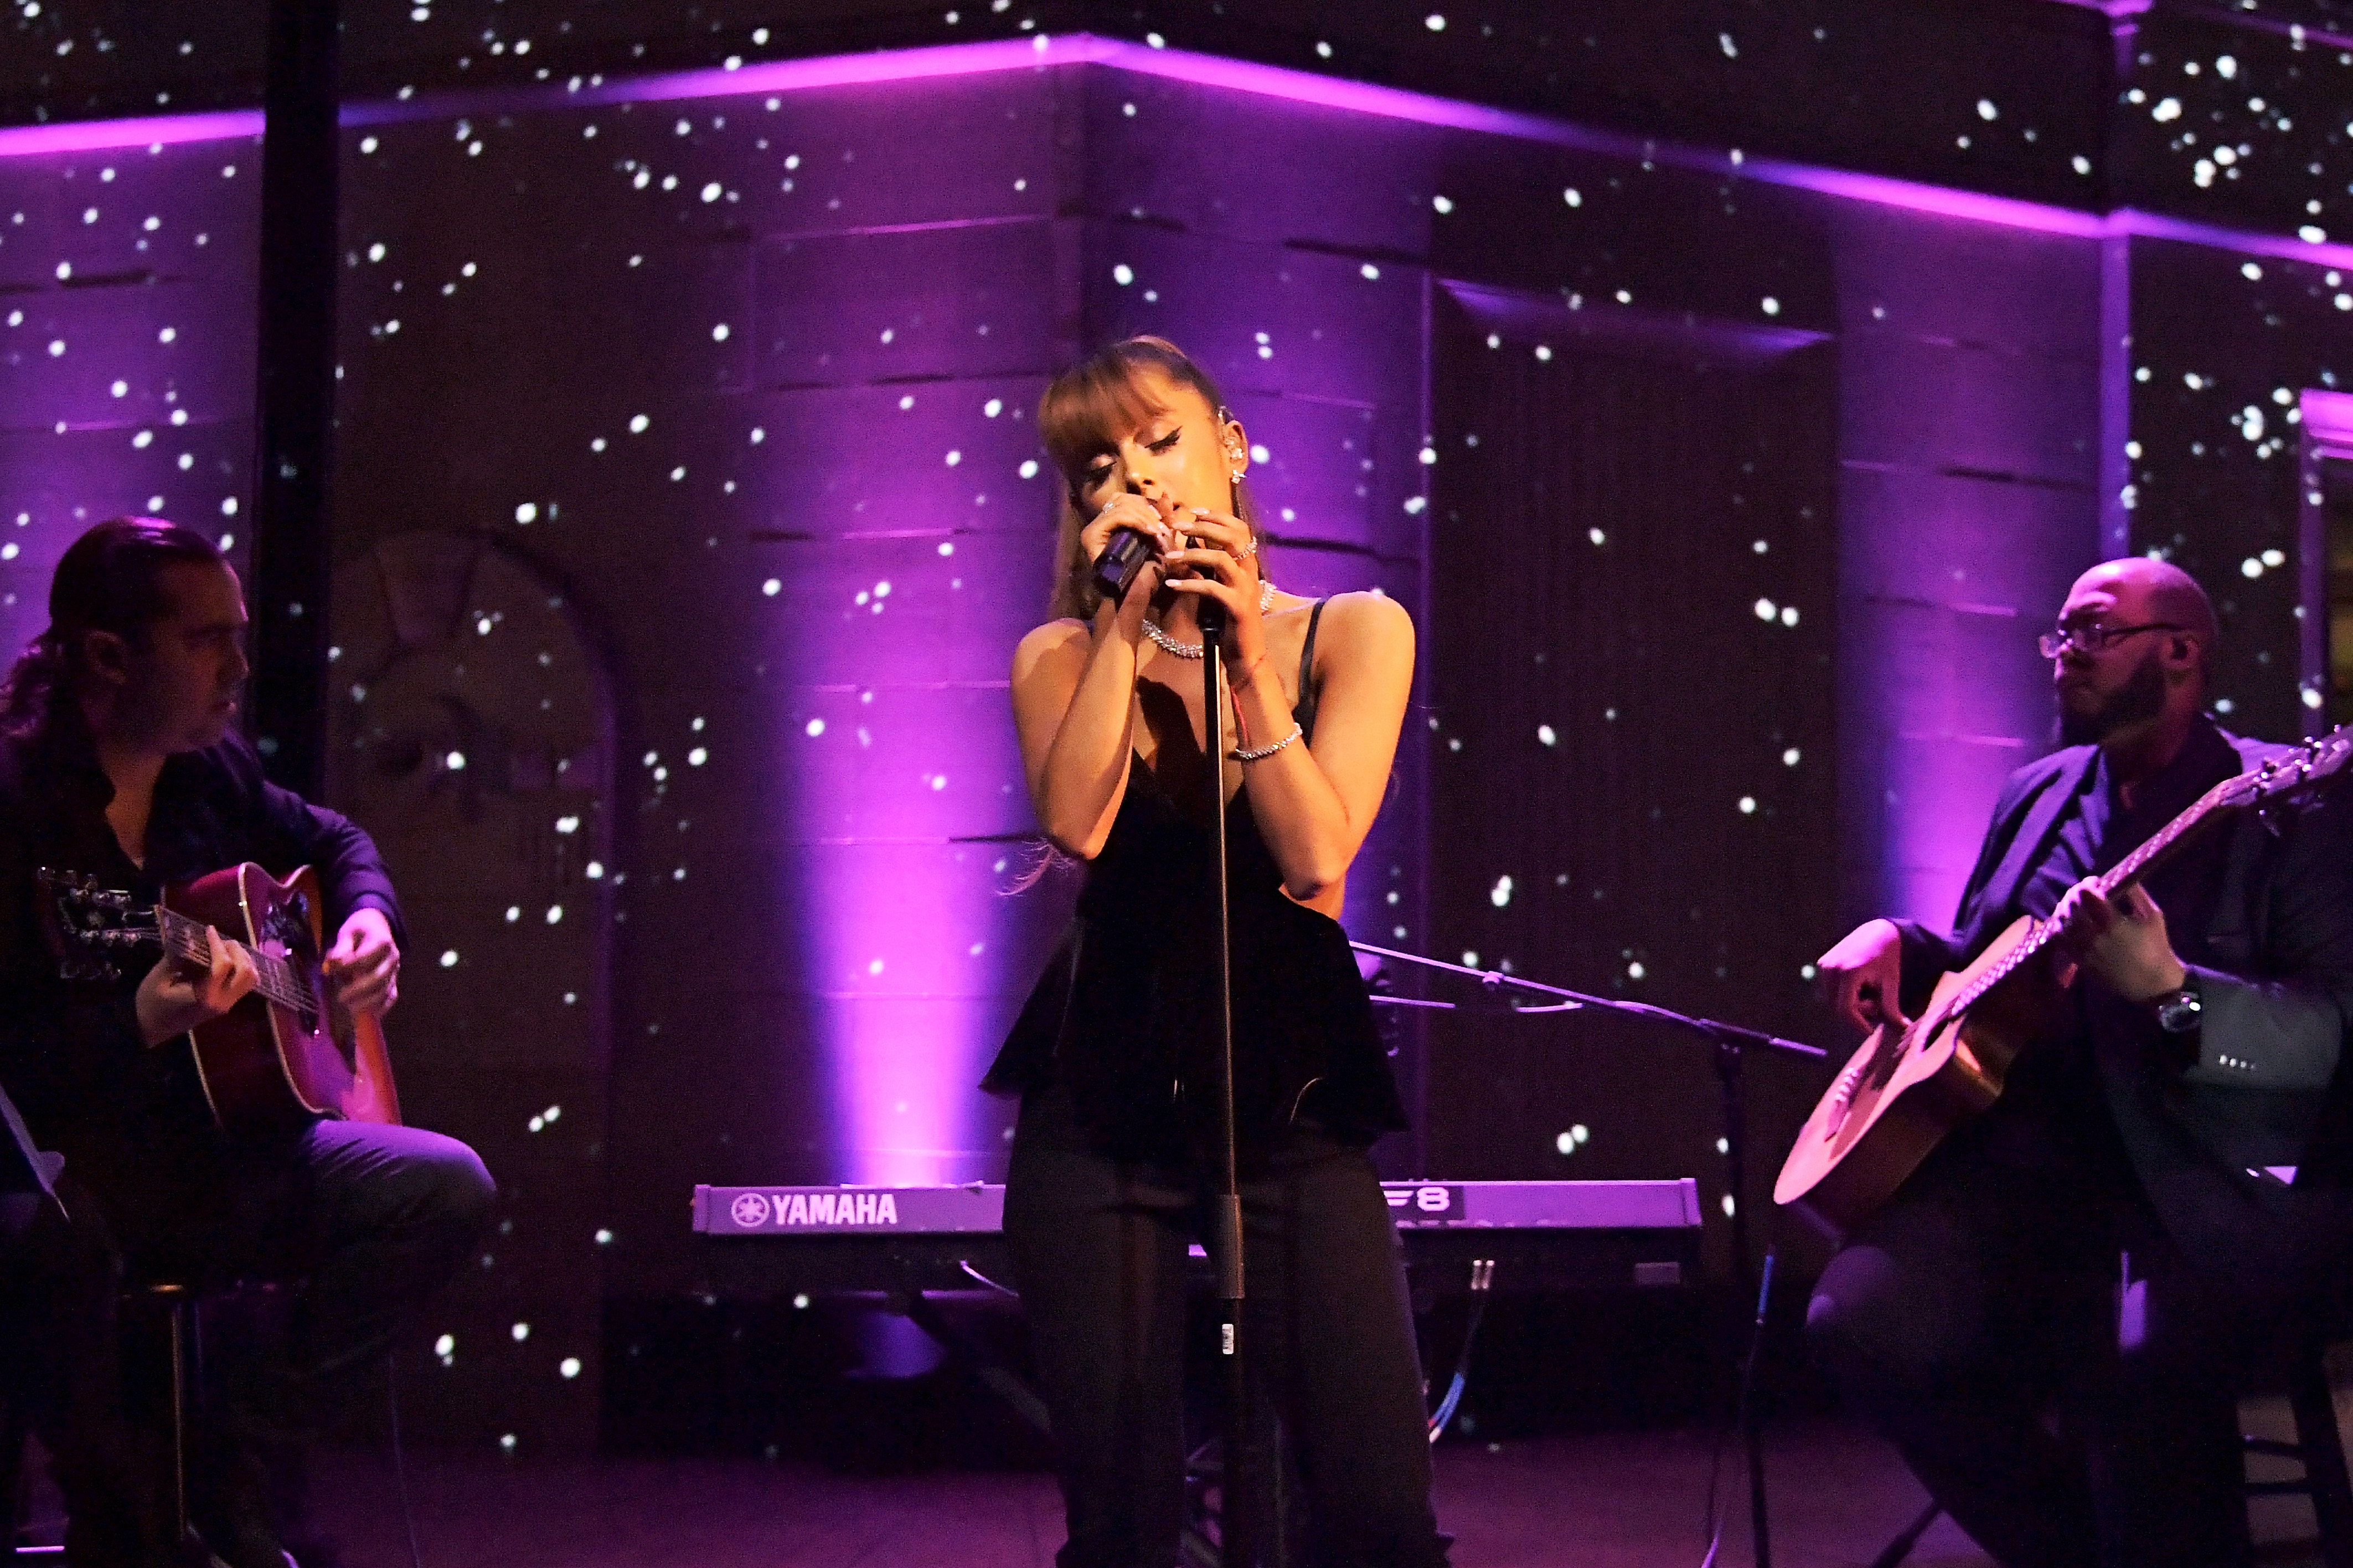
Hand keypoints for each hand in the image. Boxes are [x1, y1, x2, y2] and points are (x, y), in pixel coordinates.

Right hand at [134, 925, 257, 1046]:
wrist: (150, 1029)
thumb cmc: (150, 1003)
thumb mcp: (159, 978)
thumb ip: (178, 956)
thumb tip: (191, 934)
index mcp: (204, 996)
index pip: (223, 965)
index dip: (218, 944)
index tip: (209, 929)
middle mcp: (221, 1002)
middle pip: (246, 973)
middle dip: (238, 951)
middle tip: (223, 940)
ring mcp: (226, 1005)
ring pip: (251, 980)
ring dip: (245, 960)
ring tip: (227, 948)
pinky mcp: (226, 1005)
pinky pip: (244, 985)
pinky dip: (242, 969)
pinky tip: (228, 959)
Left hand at [324, 907, 400, 1017]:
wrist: (378, 927)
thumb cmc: (360, 931)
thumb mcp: (347, 933)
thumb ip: (341, 949)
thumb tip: (331, 965)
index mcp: (382, 940)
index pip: (366, 957)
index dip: (349, 966)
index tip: (330, 971)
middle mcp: (392, 957)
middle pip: (379, 977)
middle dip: (360, 990)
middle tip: (341, 998)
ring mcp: (395, 971)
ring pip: (385, 990)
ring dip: (369, 1002)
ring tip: (351, 1009)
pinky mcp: (393, 981)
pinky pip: (391, 997)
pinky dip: (381, 1008)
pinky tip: (368, 1016)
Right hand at [1081, 489, 1179, 642]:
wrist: (1134, 598)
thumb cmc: (1146, 574)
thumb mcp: (1157, 542)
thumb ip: (1160, 521)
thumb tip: (1166, 496)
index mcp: (1112, 526)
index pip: (1125, 500)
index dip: (1146, 505)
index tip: (1164, 519)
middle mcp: (1098, 525)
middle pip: (1123, 500)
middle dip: (1147, 510)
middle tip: (1163, 526)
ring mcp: (1093, 530)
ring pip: (1121, 506)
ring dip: (1144, 516)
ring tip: (1158, 531)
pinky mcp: (1091, 536)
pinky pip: (1117, 517)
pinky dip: (1137, 521)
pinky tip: (1151, 532)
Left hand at [1157, 505, 1266, 670]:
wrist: (1247, 654)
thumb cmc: (1231, 621)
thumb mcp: (1221, 588)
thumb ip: (1211, 568)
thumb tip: (1191, 546)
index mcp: (1247, 564)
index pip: (1239, 528)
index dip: (1217, 516)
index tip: (1193, 510)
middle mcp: (1250, 572)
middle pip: (1232, 536)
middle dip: (1203, 527)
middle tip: (1177, 526)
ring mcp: (1245, 588)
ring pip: (1220, 558)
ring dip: (1191, 555)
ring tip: (1168, 557)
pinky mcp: (1237, 606)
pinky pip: (1211, 588)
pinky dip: (1188, 584)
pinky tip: (1171, 585)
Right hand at [1815, 918, 1906, 1033]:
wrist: (1879, 932)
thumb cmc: (1888, 957)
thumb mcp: (1891, 982)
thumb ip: (1892, 1007)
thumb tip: (1903, 1028)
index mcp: (1849, 972)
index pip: (1846, 1009)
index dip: (1857, 1024)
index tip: (1870, 1031)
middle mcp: (1831, 968)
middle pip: (1837, 1007)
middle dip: (1856, 1012)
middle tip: (1875, 1005)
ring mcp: (1824, 965)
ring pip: (1832, 1000)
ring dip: (1849, 1004)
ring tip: (1868, 994)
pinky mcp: (1822, 964)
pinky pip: (1829, 990)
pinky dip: (1843, 995)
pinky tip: (1858, 987)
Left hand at [2048, 879, 2184, 1001]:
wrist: (2153, 983)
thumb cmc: (2156, 946)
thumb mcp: (2153, 915)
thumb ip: (2136, 894)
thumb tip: (2121, 876)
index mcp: (2113, 923)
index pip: (2087, 895)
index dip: (2088, 884)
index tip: (2095, 881)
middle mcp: (2093, 937)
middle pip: (2071, 907)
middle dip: (2074, 893)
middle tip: (2082, 890)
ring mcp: (2084, 950)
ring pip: (2062, 923)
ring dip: (2065, 908)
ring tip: (2074, 903)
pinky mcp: (2079, 961)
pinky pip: (2061, 940)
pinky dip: (2060, 926)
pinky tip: (2068, 920)